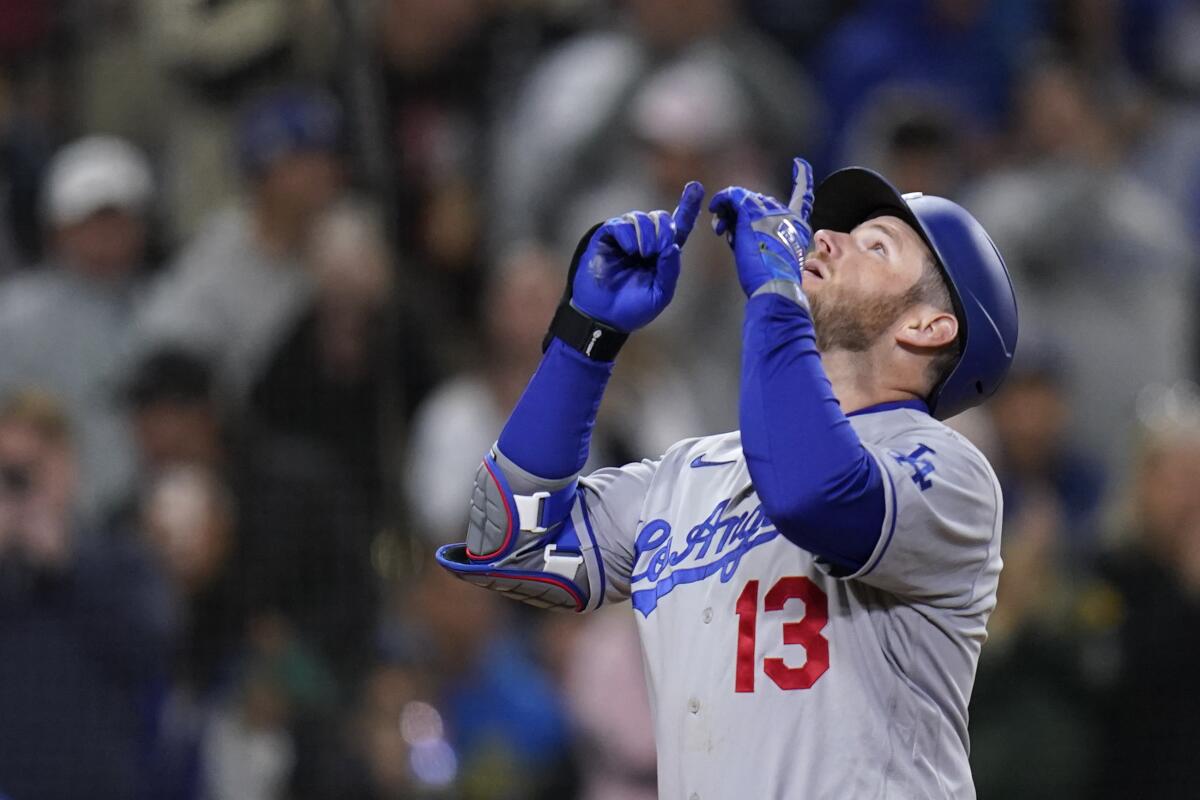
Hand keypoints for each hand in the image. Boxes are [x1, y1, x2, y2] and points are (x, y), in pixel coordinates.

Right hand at [571, 181, 704, 331]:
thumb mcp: (660, 294)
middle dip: (665, 230)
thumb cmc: (632, 308)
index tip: (696, 186)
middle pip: (662, 218)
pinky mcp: (607, 236)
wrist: (603, 316)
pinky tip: (629, 250)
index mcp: (662, 254)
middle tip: (660, 250)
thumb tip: (674, 244)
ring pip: (642, 218)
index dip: (688, 206)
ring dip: (648, 235)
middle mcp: (645, 241)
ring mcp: (626, 237)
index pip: (678, 226)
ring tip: (643, 254)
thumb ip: (670, 270)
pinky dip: (629, 236)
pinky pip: (622, 224)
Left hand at [709, 158, 814, 296]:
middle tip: (725, 230)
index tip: (800, 163)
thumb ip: (759, 236)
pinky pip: (732, 196)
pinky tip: (714, 210)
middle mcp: (787, 215)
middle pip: (759, 201)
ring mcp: (770, 211)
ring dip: (728, 211)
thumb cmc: (771, 280)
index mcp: (797, 226)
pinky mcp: (752, 213)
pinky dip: (721, 201)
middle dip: (741, 213)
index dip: (803, 179)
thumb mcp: (771, 255)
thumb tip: (732, 224)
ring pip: (744, 198)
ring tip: (720, 229)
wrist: (775, 286)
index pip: (803, 197)